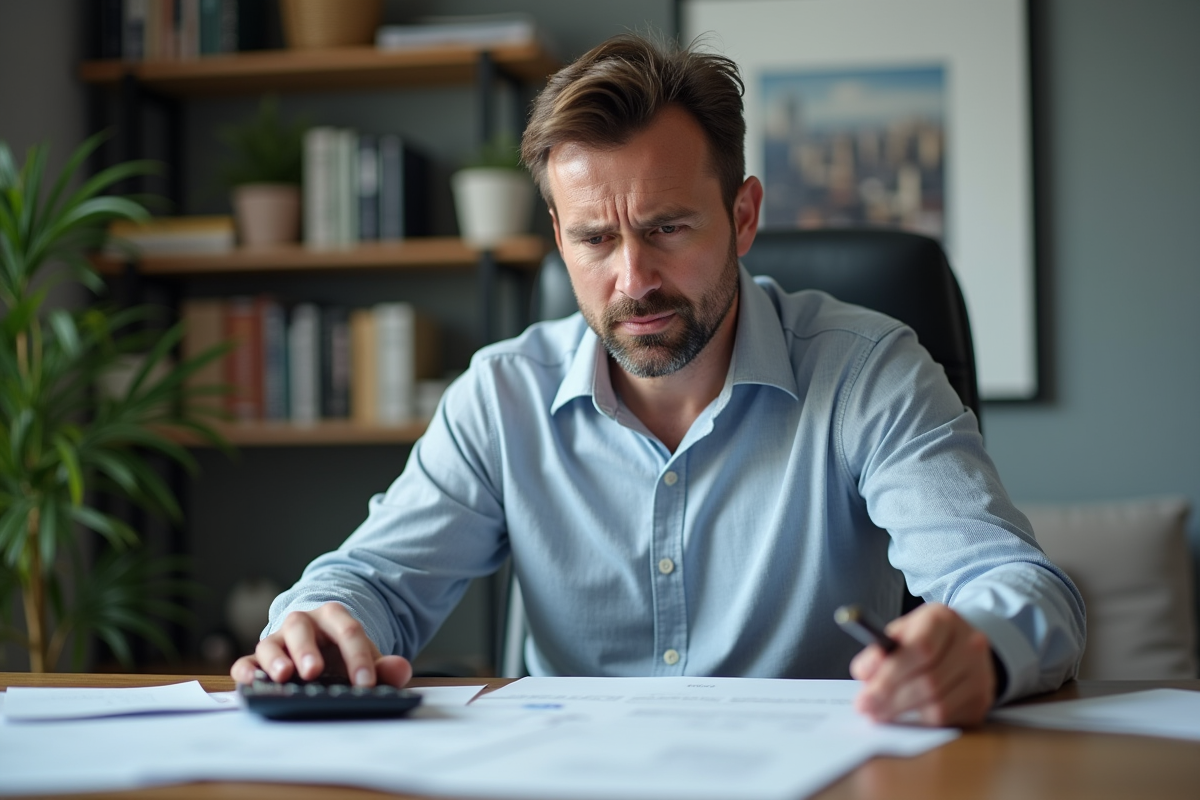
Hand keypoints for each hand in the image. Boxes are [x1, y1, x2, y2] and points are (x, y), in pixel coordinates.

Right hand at [230, 602, 412, 688]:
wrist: (319, 644)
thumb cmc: (342, 654)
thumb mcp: (365, 656)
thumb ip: (385, 666)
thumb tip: (401, 671)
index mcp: (334, 617)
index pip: (348, 631)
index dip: (358, 657)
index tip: (365, 684)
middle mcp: (302, 623)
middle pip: (302, 629)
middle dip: (307, 651)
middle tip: (314, 672)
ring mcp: (278, 639)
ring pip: (270, 643)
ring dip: (274, 660)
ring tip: (282, 676)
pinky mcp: (258, 659)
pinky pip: (246, 662)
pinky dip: (245, 671)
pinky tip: (249, 682)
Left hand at [849, 602, 994, 726]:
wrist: (961, 646)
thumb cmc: (923, 639)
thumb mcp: (900, 633)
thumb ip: (879, 650)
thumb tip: (864, 672)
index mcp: (944, 619)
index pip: (920, 649)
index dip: (890, 675)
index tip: (865, 695)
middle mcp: (970, 644)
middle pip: (928, 681)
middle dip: (891, 700)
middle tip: (866, 709)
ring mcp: (982, 674)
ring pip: (938, 705)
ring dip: (904, 714)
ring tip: (881, 713)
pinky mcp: (983, 700)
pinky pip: (948, 720)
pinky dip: (921, 721)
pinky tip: (906, 716)